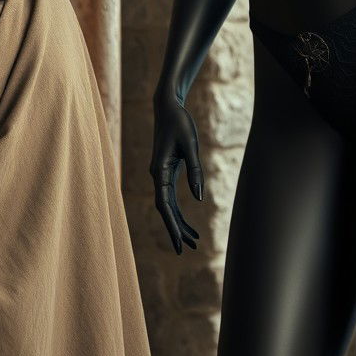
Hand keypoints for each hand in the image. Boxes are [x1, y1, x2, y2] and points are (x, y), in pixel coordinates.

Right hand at [150, 92, 202, 254]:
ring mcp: (160, 174)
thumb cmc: (180, 122)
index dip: (172, 225)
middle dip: (176, 229)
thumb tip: (199, 199)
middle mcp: (157, 175)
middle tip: (189, 249)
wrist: (168, 106)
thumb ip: (195, 171)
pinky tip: (189, 223)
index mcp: (160, 170)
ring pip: (168, 205)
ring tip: (194, 240)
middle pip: (165, 209)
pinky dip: (179, 211)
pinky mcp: (166, 171)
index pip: (164, 204)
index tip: (179, 243)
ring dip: (179, 222)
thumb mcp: (192, 145)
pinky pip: (170, 196)